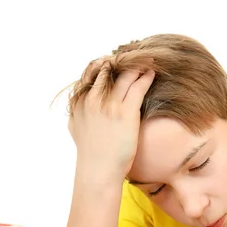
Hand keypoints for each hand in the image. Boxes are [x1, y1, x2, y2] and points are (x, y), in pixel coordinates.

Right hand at [69, 61, 154, 185]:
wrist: (98, 170)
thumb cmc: (90, 153)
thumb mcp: (75, 127)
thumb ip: (77, 111)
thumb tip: (79, 105)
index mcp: (80, 101)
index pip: (91, 71)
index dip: (104, 64)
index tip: (115, 61)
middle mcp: (93, 98)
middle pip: (108, 69)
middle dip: (121, 60)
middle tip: (134, 56)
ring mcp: (109, 104)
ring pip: (125, 75)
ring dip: (137, 66)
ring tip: (147, 61)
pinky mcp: (126, 112)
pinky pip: (138, 86)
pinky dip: (145, 77)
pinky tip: (152, 73)